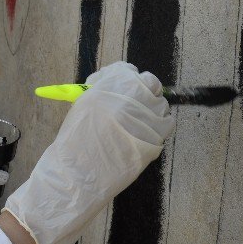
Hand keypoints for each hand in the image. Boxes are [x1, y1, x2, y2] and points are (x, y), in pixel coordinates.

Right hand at [2, 62, 174, 243]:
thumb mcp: (84, 106)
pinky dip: (159, 128)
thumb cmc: (76, 141)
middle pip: (150, 83)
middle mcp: (130, 96)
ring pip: (161, 104)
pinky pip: (166, 125)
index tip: (124, 87)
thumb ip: (102, 93)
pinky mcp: (156, 137)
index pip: (128, 71)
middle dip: (144, 91)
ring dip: (152, 111)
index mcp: (109, 86)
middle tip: (136, 104)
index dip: (127, 79)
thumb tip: (119, 90)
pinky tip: (144, 136)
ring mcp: (145, 116)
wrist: (79, 173)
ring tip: (137, 124)